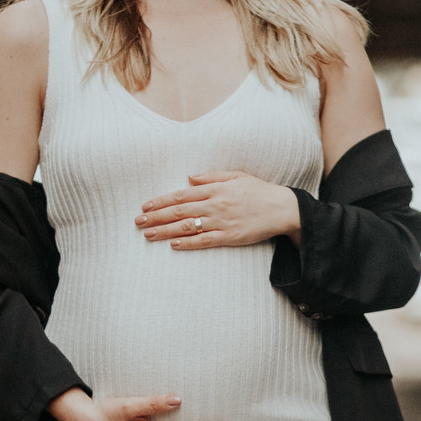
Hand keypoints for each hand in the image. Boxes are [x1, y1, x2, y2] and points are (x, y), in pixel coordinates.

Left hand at [135, 172, 301, 248]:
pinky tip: (173, 244)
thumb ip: (211, 176)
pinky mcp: (230, 237)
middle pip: (180, 211)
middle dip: (156, 216)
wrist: (282, 208)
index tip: (146, 205)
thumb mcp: (236, 176)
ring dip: (166, 231)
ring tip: (148, 234)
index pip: (182, 194)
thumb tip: (189, 177)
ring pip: (188, 226)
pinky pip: (205, 241)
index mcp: (216, 189)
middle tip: (138, 221)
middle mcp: (216, 205)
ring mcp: (222, 222)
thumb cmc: (258, 191)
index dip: (162, 200)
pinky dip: (189, 243)